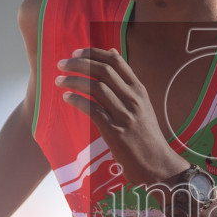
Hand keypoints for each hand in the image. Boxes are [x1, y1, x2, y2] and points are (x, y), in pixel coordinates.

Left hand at [55, 47, 188, 184]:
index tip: (76, 52)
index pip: (115, 61)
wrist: (158, 164)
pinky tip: (67, 98)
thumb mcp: (142, 103)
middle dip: (79, 63)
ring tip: (59, 81)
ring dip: (74, 81)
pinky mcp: (116, 131)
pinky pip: (93, 110)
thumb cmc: (146, 135)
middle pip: (103, 71)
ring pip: (96, 88)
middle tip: (61, 64)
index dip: (93, 53)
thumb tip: (112, 52)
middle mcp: (133, 99)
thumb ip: (126, 81)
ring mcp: (125, 115)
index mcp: (139, 90)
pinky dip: (77, 100)